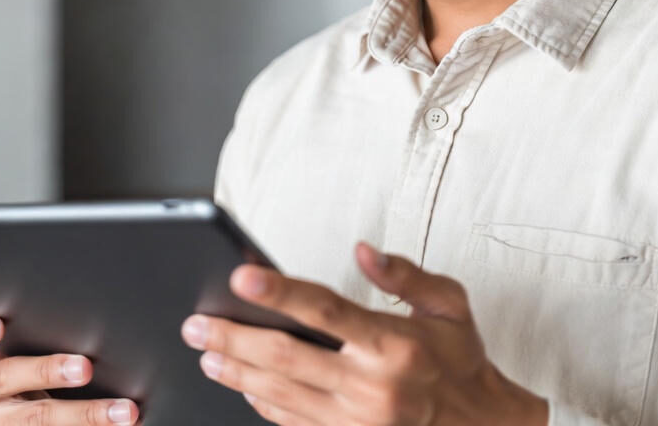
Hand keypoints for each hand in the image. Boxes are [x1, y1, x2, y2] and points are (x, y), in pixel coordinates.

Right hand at [0, 311, 139, 423]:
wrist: (15, 420)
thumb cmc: (24, 373)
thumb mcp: (18, 350)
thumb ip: (35, 332)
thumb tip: (92, 316)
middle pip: (5, 377)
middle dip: (48, 371)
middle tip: (85, 368)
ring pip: (37, 418)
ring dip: (85, 414)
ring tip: (121, 411)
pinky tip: (118, 425)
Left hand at [180, 242, 548, 425]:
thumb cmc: (461, 358)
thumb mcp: (449, 302)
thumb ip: (404, 273)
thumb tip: (362, 250)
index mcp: (394, 343)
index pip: (325, 310)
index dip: (280, 293)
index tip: (241, 277)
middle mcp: (372, 386)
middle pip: (287, 357)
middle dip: (234, 338)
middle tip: (196, 324)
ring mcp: (359, 421)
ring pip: (282, 394)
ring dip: (237, 373)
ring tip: (205, 353)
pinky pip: (295, 424)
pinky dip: (262, 404)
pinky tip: (241, 386)